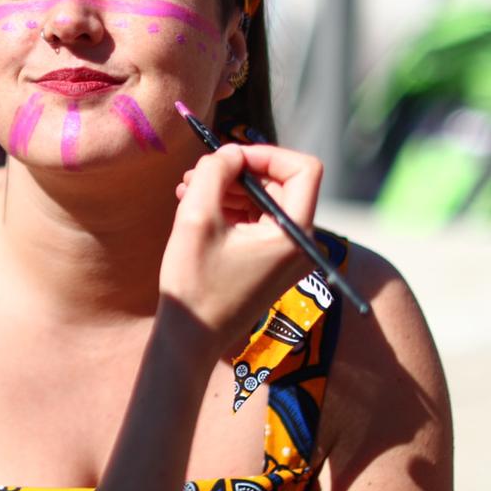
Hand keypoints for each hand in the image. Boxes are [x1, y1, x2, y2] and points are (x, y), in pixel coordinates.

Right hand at [161, 144, 322, 350]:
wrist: (191, 339)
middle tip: (197, 172)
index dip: (266, 153)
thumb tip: (230, 151)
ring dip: (229, 189)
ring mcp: (288, 256)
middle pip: (281, 184)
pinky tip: (196, 207)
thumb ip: (214, 172)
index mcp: (295, 234)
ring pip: (265, 201)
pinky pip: (258, 222)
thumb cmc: (194, 282)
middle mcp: (301, 245)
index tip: (228, 157)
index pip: (303, 169)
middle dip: (239, 171)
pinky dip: (231, 209)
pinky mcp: (273, 264)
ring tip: (187, 189)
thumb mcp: (196, 217)